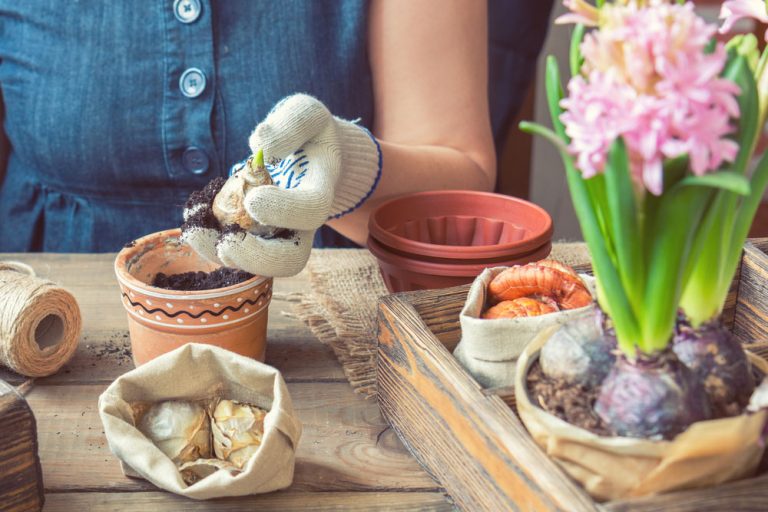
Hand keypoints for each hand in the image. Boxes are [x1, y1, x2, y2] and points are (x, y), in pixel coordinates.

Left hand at [181, 94, 381, 276]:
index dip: (286, 210)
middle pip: (292, 259)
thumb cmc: (308, 132)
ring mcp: (282, 235)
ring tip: (195, 231)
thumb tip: (260, 146)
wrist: (311, 154)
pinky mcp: (259, 237)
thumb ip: (290, 123)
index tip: (253, 199)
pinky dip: (213, 242)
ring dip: (224, 255)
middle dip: (258, 257)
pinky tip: (194, 222)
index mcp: (321, 189)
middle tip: (227, 244)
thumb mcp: (306, 114)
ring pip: (260, 264)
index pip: (313, 210)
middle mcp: (306, 223)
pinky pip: (238, 251)